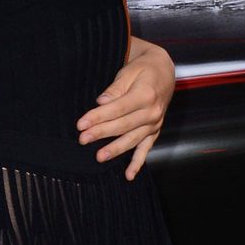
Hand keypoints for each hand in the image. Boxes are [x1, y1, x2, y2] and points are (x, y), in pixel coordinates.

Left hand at [76, 37, 174, 179]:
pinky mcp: (155, 131)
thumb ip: (115, 89)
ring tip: (99, 157)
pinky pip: (146, 148)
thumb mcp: (128, 72)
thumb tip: (101, 102)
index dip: (98, 117)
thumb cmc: (142, 70)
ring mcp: (155, 124)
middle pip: (123, 126)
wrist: (163, 71)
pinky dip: (138, 163)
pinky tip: (128, 175)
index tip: (81, 124)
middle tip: (83, 139)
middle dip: (101, 133)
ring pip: (133, 139)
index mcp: (145, 95)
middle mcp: (152, 112)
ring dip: (116, 149)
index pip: (117, 109)